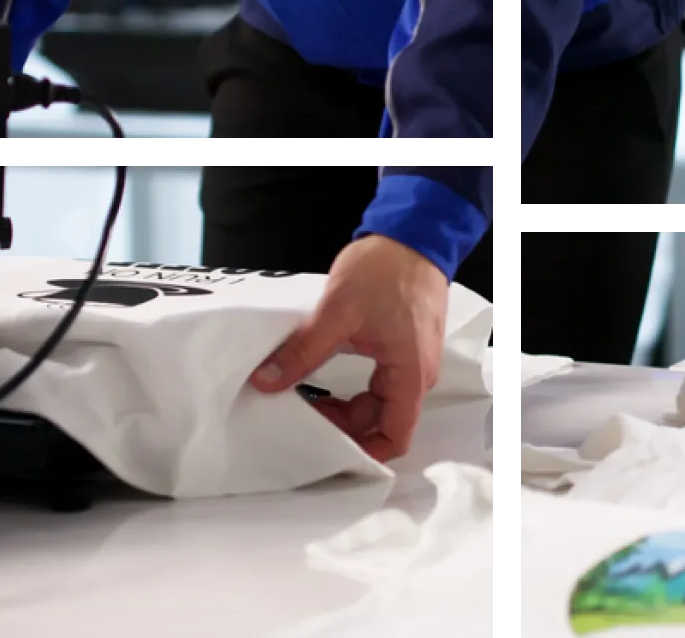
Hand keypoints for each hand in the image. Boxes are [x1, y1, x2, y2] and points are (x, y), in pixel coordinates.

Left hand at [249, 234, 448, 461]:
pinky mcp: (401, 344)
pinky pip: (378, 379)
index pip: (394, 436)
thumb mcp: (337, 314)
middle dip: (343, 425)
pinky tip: (323, 372)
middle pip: (381, 421)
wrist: (410, 234)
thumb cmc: (387, 270)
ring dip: (345, 404)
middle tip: (303, 415)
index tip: (326, 447)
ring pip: (377, 400)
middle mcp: (416, 373)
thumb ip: (302, 352)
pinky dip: (352, 385)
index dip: (362, 450)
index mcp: (410, 374)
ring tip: (307, 395)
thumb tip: (268, 381)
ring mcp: (410, 358)